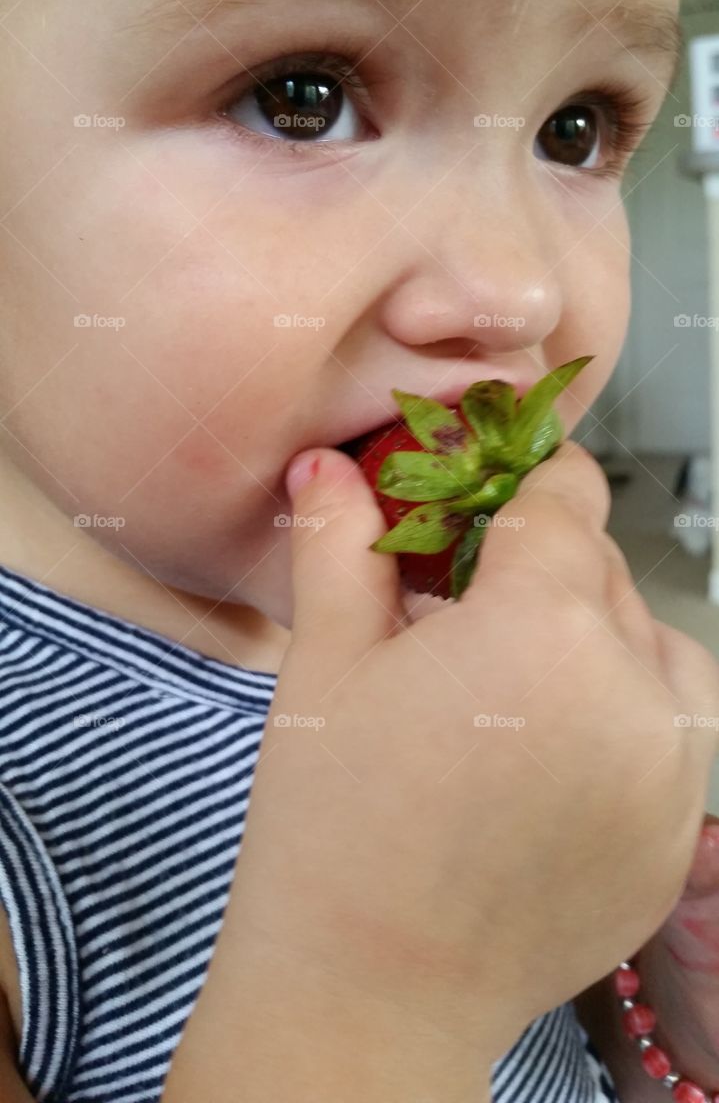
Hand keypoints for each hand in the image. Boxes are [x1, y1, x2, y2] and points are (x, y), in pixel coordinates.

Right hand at [234, 441, 718, 1063]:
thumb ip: (342, 545)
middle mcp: (631, 689)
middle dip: (541, 569)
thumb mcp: (326, 664)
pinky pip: (671, 736)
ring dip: (596, 640)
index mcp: (543, 625)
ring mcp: (669, 772)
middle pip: (604, 572)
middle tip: (468, 606)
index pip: (564, 499)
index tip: (496, 490)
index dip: (523, 481)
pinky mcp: (678, 837)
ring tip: (516, 684)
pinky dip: (622, 721)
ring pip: (653, 648)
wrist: (370, 993)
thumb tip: (330, 466)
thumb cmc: (334, 826)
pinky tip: (545, 755)